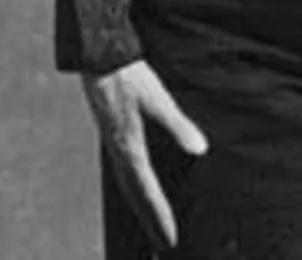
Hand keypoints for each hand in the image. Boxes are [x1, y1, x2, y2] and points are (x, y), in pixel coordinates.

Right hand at [83, 61, 208, 251]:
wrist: (101, 60)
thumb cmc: (131, 79)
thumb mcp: (159, 100)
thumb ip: (179, 125)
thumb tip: (200, 149)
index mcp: (130, 149)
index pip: (147, 192)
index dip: (159, 216)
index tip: (169, 238)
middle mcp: (120, 153)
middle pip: (134, 197)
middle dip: (149, 221)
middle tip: (162, 244)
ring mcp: (114, 146)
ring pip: (127, 187)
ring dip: (140, 208)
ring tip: (150, 225)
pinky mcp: (113, 136)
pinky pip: (124, 173)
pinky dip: (133, 189)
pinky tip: (138, 188)